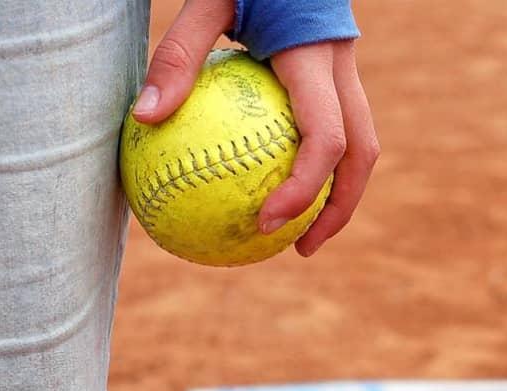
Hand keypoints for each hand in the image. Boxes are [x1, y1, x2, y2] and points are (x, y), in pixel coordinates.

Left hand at [132, 0, 378, 257]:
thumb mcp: (206, 1)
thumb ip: (177, 55)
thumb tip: (145, 116)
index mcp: (316, 59)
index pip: (326, 137)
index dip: (305, 189)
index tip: (267, 223)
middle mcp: (343, 71)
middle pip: (362, 155)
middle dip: (338, 208)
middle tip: (303, 249)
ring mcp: (347, 75)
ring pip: (361, 147)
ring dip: (340, 194)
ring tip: (302, 233)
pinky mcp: (338, 77)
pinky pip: (339, 130)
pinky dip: (322, 167)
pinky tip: (285, 184)